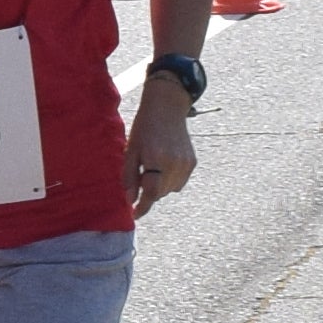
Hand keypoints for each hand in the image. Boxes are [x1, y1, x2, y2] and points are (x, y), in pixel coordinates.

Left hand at [128, 82, 199, 219]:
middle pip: (160, 193)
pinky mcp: (192, 162)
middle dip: (148, 191)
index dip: (143, 206)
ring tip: (152, 167)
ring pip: (169, 190)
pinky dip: (169, 180)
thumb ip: (129, 176)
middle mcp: (175, 164)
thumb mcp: (131, 150)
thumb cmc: (144, 127)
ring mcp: (186, 164)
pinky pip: (178, 182)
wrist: (167, 108)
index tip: (135, 214)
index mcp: (157, 159)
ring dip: (159, 186)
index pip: (152, 193)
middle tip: (140, 175)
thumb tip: (130, 200)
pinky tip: (163, 165)